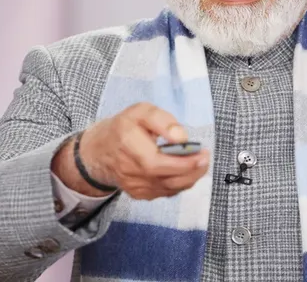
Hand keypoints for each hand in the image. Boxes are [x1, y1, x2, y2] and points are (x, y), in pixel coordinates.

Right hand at [52, 102, 209, 199]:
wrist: (101, 151)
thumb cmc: (124, 127)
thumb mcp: (141, 111)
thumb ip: (162, 120)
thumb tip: (181, 137)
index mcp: (128, 144)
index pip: (156, 162)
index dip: (182, 162)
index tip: (201, 153)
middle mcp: (129, 169)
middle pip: (166, 178)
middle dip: (192, 169)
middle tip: (205, 157)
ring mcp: (134, 186)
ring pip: (170, 188)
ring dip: (191, 177)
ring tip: (201, 162)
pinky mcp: (140, 194)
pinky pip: (166, 192)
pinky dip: (181, 182)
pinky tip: (187, 170)